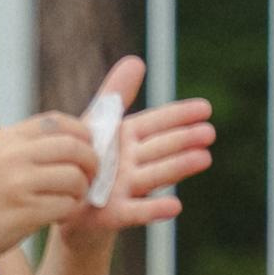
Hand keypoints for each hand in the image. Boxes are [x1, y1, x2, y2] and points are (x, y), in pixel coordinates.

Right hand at [0, 111, 99, 266]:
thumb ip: (22, 147)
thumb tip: (67, 138)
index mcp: (6, 138)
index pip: (58, 122)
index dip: (82, 134)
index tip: (85, 149)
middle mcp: (13, 156)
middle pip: (75, 147)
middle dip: (91, 162)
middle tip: (89, 177)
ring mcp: (19, 184)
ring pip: (75, 177)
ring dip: (81, 190)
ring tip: (70, 199)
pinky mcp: (25, 212)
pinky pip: (66, 205)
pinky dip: (70, 211)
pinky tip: (59, 215)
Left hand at [56, 57, 216, 242]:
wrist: (65, 204)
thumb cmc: (86, 160)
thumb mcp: (96, 125)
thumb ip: (115, 96)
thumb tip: (136, 61)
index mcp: (130, 139)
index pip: (158, 122)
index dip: (179, 115)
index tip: (205, 108)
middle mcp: (133, 162)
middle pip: (161, 147)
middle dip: (184, 139)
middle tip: (208, 132)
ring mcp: (126, 188)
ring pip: (156, 174)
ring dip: (179, 167)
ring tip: (203, 158)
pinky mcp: (115, 214)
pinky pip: (136, 211)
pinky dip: (154, 209)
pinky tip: (176, 207)